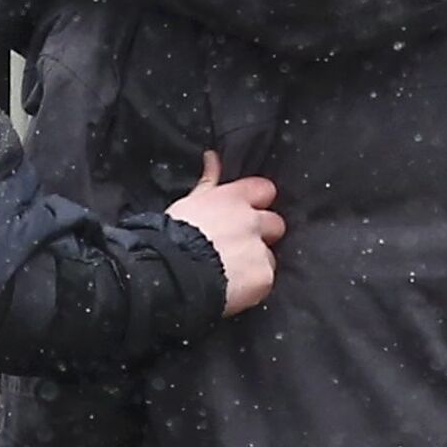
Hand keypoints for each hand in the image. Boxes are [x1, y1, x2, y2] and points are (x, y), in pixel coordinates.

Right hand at [168, 152, 284, 316]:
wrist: (171, 271)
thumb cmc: (173, 235)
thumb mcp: (189, 203)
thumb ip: (208, 181)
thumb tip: (213, 157)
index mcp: (234, 199)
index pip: (265, 189)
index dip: (258, 202)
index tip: (247, 212)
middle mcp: (251, 221)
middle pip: (275, 223)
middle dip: (262, 234)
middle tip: (240, 247)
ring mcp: (259, 249)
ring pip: (270, 255)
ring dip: (256, 262)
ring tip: (232, 273)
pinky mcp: (263, 276)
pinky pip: (266, 280)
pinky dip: (253, 286)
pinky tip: (233, 288)